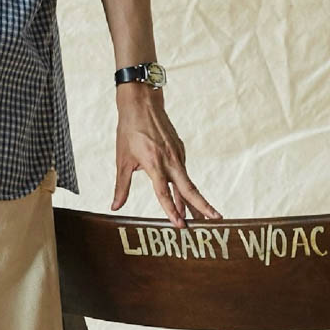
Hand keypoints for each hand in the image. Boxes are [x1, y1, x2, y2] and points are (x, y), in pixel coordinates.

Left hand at [112, 85, 221, 226]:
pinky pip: (184, 172)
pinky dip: (186, 186)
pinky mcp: (180, 150)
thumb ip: (121, 186)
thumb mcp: (122, 160)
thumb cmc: (129, 131)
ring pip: (188, 182)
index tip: (180, 225)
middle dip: (202, 206)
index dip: (171, 210)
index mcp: (154, 164)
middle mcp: (170, 160)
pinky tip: (187, 197)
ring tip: (204, 217)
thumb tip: (115, 206)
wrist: (142, 104)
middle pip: (189, 189)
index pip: (164, 193)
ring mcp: (177, 155)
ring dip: (196, 200)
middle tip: (215, 221)